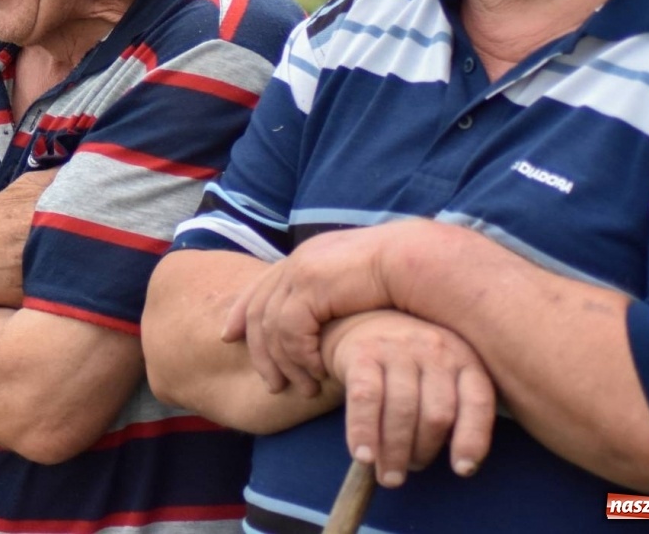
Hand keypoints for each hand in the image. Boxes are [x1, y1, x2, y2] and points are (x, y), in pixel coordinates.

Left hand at [225, 222, 431, 394]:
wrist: (419, 260)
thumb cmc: (403, 278)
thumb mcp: (358, 286)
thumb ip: (336, 297)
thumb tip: (325, 317)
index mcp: (306, 258)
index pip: (260, 286)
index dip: (241, 312)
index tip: (229, 336)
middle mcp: (298, 262)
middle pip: (259, 310)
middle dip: (259, 350)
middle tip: (272, 384)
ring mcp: (302, 271)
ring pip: (272, 326)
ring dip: (285, 364)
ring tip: (302, 389)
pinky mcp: (311, 286)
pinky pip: (291, 331)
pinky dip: (301, 356)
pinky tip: (320, 373)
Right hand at [324, 310, 495, 488]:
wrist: (359, 319)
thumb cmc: (407, 362)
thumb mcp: (441, 373)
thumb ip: (454, 406)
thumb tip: (459, 467)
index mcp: (463, 357)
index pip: (477, 401)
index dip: (472, 439)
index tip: (462, 470)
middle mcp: (435, 348)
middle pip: (437, 414)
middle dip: (422, 453)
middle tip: (406, 472)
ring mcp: (398, 348)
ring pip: (403, 410)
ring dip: (394, 452)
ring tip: (388, 476)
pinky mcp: (363, 352)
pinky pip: (365, 398)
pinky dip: (364, 431)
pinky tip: (363, 456)